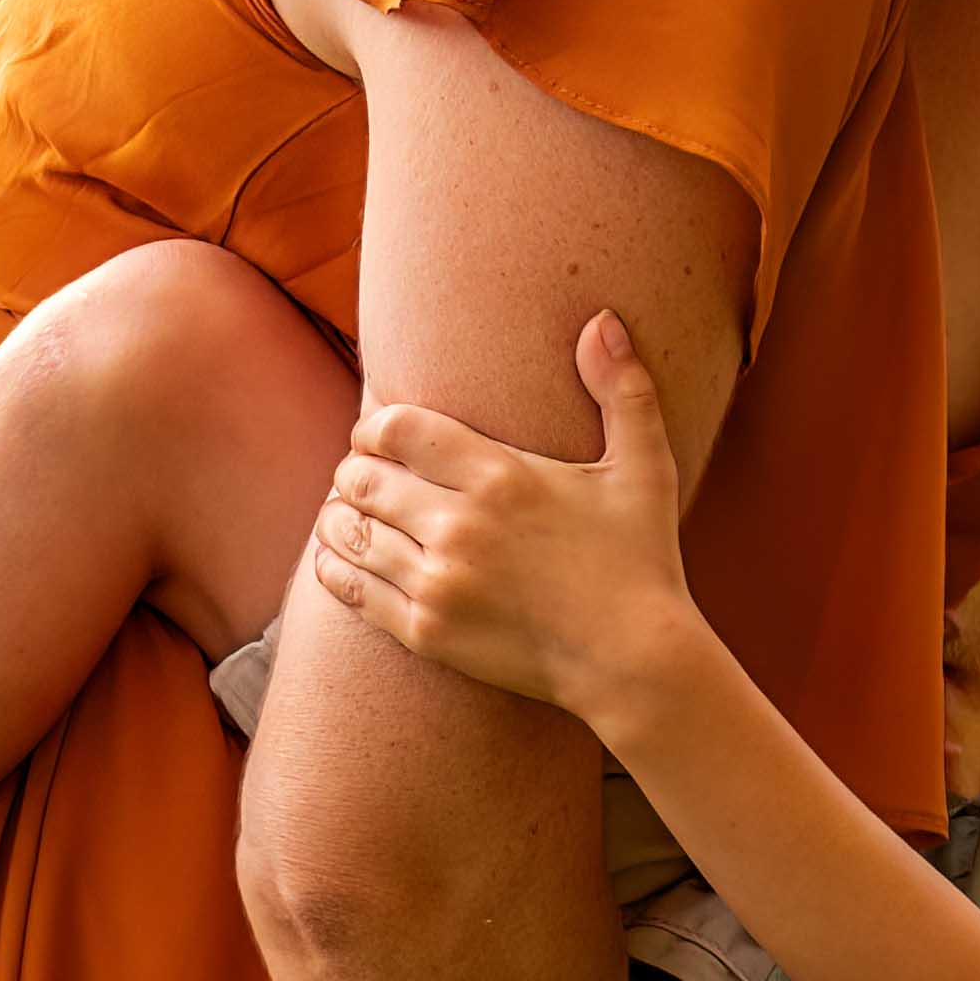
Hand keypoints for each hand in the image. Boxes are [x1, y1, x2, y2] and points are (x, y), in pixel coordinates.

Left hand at [312, 310, 707, 733]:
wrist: (633, 660)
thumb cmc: (641, 559)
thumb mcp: (645, 468)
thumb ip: (622, 389)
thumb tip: (602, 320)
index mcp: (502, 476)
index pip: (396, 429)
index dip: (374, 425)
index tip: (380, 434)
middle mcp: (459, 526)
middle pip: (362, 478)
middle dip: (357, 470)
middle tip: (367, 474)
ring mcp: (437, 582)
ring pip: (348, 533)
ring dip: (341, 517)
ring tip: (351, 513)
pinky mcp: (425, 631)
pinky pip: (350, 589)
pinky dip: (334, 567)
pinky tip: (341, 556)